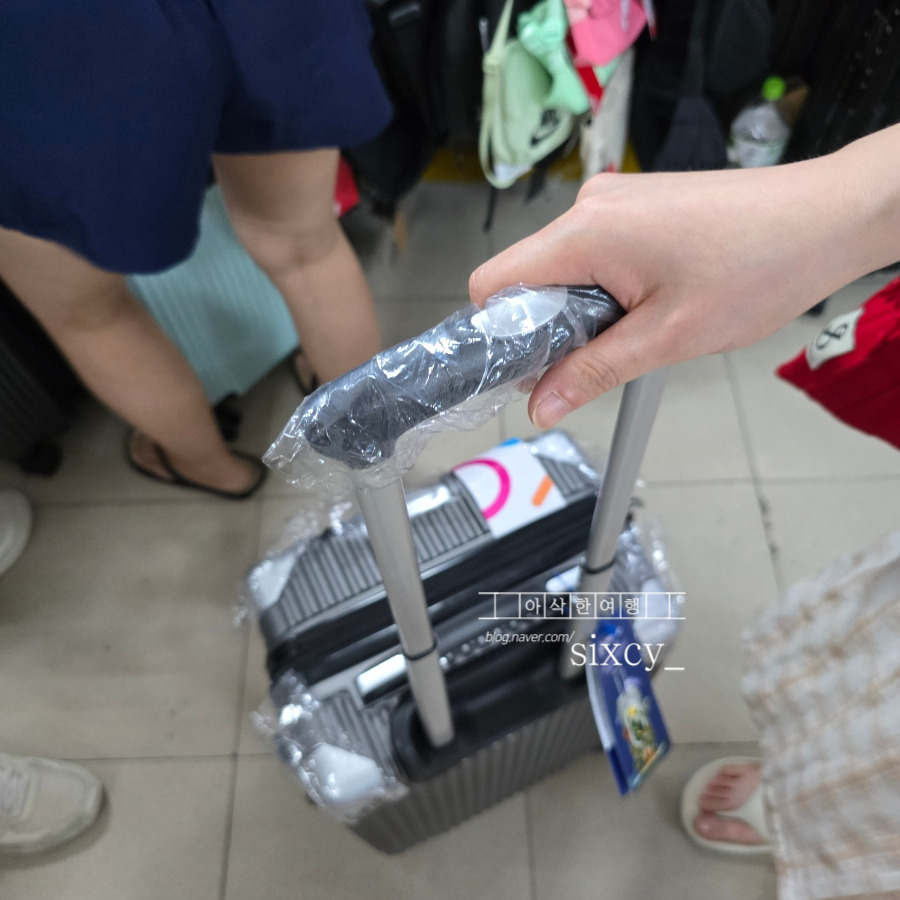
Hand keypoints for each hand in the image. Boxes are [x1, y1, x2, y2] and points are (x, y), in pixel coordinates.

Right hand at [469, 129, 899, 427]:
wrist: (827, 217)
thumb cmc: (761, 264)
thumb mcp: (667, 338)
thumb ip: (594, 372)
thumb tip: (543, 404)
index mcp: (586, 231)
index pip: (493, 282)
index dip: (496, 332)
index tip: (524, 369)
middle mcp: (591, 205)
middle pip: (526, 277)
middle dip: (547, 327)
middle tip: (596, 357)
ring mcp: (614, 199)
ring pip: (561, 267)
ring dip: (582, 308)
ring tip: (638, 324)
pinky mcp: (635, 204)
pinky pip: (592, 251)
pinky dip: (604, 286)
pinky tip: (650, 300)